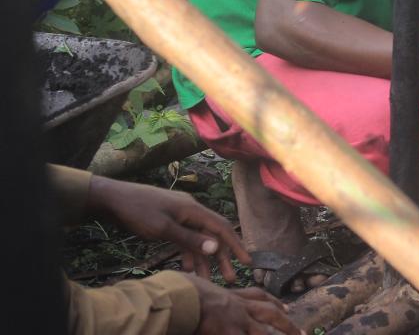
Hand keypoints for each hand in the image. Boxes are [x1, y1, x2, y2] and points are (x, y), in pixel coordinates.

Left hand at [88, 176, 249, 282]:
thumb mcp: (163, 228)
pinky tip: (187, 268)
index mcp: (193, 210)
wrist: (112, 199)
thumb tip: (216, 248)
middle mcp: (191, 211)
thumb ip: (190, 239)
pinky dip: (189, 253)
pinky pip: (185, 239)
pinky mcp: (169, 221)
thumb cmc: (137, 211)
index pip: (222, 228)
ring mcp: (180, 216)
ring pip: (199, 239)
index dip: (236, 245)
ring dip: (204, 259)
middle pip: (213, 235)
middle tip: (229, 278)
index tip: (247, 262)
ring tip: (206, 279)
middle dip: (222, 257)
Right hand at [185, 276, 300, 334]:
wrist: (182, 296)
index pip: (258, 296)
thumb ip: (208, 297)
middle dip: (287, 323)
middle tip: (301, 332)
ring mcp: (237, 322)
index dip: (274, 302)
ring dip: (282, 332)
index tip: (287, 307)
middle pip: (270, 313)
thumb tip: (207, 298)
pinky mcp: (231, 333)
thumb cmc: (183, 292)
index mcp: (232, 296)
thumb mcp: (199, 290)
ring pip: (264, 332)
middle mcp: (239, 308)